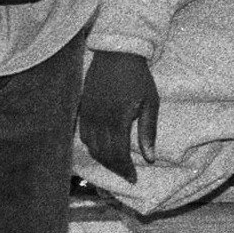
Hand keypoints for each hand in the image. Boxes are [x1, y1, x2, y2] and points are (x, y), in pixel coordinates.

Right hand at [78, 50, 159, 181]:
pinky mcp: (82, 108)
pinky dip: (92, 146)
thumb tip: (150, 157)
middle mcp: (100, 120)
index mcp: (118, 120)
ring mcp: (88, 114)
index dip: (125, 170)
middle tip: (126, 175)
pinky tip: (102, 147)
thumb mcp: (150, 102)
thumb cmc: (138, 77)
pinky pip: (83, 135)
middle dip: (115, 168)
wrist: (117, 53)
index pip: (119, 154)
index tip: (133, 179)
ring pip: (92, 147)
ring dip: (103, 159)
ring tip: (116, 164)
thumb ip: (148, 131)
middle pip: (104, 154)